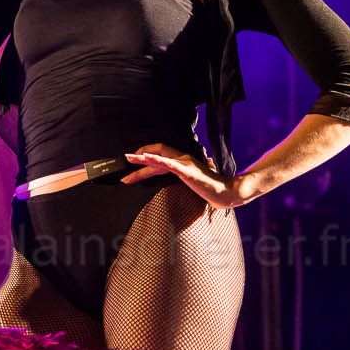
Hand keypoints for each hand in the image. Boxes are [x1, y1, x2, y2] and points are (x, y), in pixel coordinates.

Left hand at [121, 142, 246, 209]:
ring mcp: (184, 164)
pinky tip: (146, 158)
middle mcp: (183, 160)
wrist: (224, 194)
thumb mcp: (197, 182)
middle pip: (157, 154)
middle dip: (140, 157)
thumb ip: (193, 177)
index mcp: (184, 163)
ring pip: (159, 157)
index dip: (148, 159)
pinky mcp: (186, 171)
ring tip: (129, 157)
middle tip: (125, 159)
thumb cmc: (212, 189)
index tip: (135, 164)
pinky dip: (156, 159)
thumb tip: (198, 172)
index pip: (162, 157)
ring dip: (142, 157)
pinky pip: (168, 163)